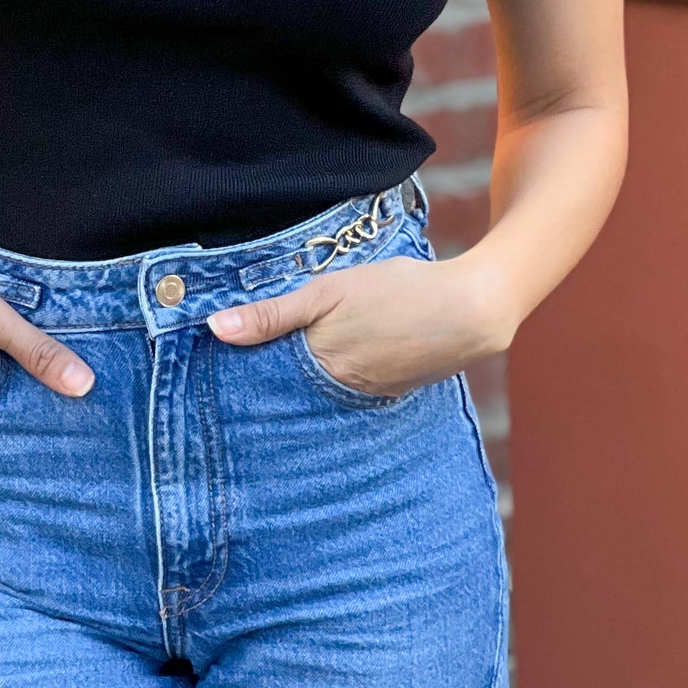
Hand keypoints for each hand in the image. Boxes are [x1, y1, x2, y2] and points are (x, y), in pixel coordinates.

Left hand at [206, 251, 515, 400]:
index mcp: (321, 370)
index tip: (218, 365)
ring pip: (322, 388)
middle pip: (293, 389)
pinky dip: (339, 375)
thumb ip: (273, 314)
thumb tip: (215, 329)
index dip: (246, 369)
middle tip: (247, 364)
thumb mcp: (328, 291)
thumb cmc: (398, 292)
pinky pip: (351, 388)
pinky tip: (338, 356)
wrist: (472, 310)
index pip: (267, 380)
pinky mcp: (391, 391)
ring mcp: (369, 395)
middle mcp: (342, 393)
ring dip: (306, 377)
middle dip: (272, 378)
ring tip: (290, 357)